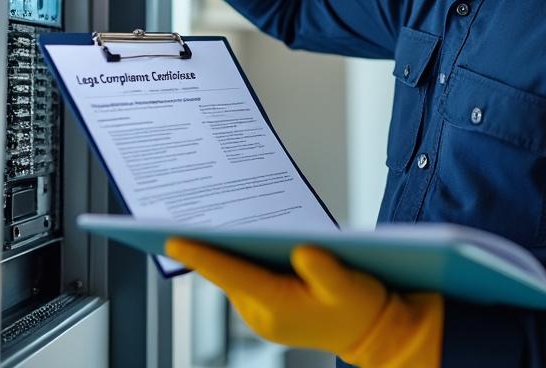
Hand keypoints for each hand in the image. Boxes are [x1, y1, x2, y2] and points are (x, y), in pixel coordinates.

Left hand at [164, 238, 442, 366]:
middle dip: (209, 246)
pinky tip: (242, 237)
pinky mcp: (268, 309)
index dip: (200, 255)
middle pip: (226, 273)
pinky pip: (245, 280)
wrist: (373, 331)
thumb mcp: (349, 284)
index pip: (230, 275)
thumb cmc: (361, 307)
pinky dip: (241, 260)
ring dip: (225, 252)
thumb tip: (302, 251)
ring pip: (234, 276)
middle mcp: (262, 315)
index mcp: (277, 307)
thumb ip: (325, 269)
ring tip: (208, 219)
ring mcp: (262, 315)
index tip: (172, 239)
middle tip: (186, 214)